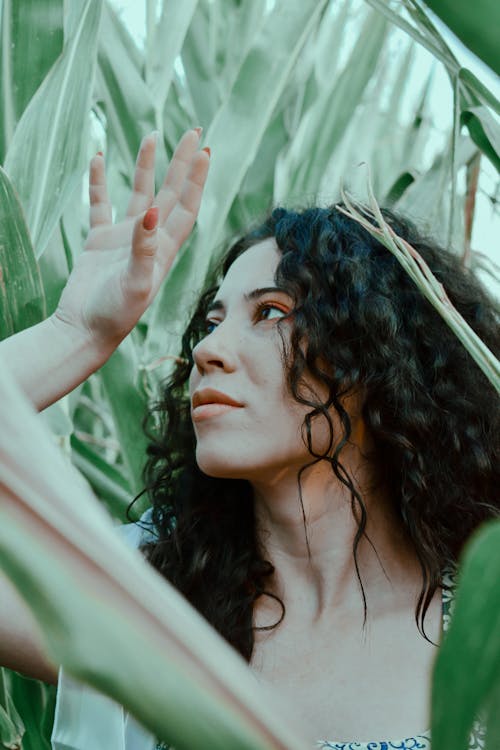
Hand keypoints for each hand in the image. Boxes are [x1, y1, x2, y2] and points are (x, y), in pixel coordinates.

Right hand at [52, 128, 209, 355]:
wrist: (86, 330)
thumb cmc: (116, 315)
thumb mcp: (136, 283)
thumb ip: (145, 248)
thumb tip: (153, 212)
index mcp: (165, 249)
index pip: (187, 206)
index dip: (197, 179)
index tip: (205, 152)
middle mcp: (150, 239)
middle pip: (170, 192)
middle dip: (182, 163)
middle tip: (194, 133)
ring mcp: (124, 238)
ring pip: (140, 193)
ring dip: (146, 166)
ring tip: (153, 136)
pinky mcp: (99, 241)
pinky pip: (100, 204)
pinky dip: (99, 182)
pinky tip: (98, 158)